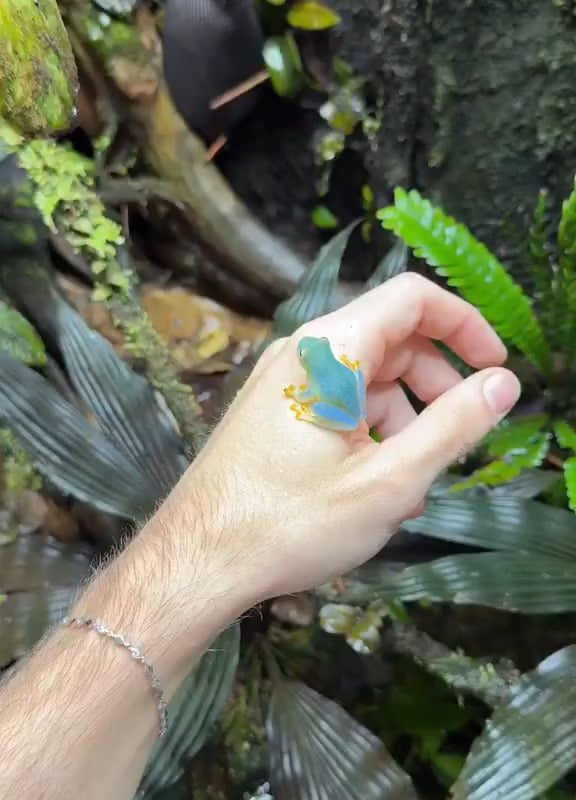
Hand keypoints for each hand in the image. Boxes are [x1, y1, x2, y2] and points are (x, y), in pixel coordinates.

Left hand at [164, 273, 519, 605]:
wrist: (196, 562)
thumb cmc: (290, 524)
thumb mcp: (389, 481)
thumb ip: (454, 427)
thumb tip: (503, 384)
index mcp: (329, 350)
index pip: (412, 299)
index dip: (465, 325)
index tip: (496, 369)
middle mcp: (300, 351)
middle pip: (391, 339)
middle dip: (436, 384)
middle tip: (459, 438)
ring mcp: (281, 380)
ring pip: (366, 378)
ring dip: (403, 419)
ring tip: (413, 485)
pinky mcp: (271, 410)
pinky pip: (336, 402)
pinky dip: (368, 432)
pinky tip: (377, 486)